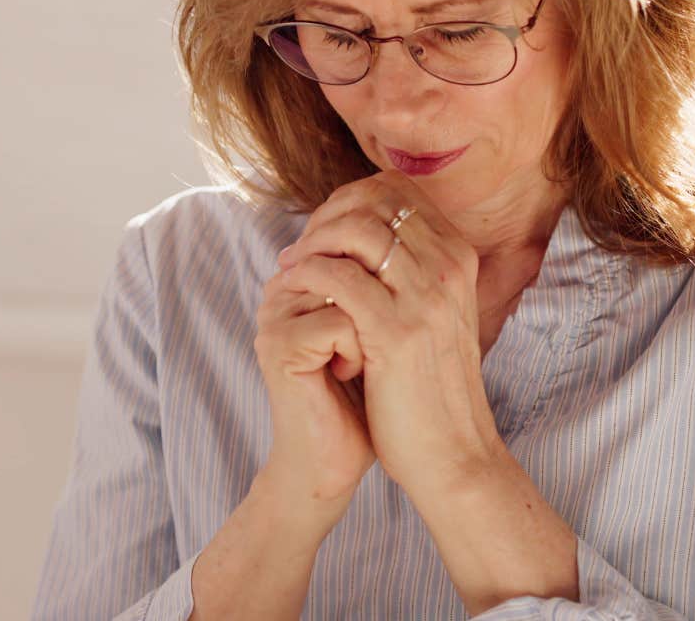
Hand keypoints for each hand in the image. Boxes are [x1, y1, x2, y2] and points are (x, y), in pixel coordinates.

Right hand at [252, 262, 375, 507]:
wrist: (337, 461)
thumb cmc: (369, 398)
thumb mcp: (385, 325)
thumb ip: (388, 278)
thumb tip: (418, 234)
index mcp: (307, 275)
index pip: (357, 239)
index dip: (387, 281)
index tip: (386, 325)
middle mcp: (285, 286)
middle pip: (355, 260)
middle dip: (382, 303)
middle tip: (375, 346)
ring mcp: (276, 313)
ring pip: (351, 288)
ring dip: (373, 328)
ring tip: (361, 361)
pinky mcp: (278, 344)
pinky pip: (341, 324)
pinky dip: (359, 353)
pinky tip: (346, 377)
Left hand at [277, 171, 507, 496]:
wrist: (454, 454)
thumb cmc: (432, 389)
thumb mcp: (434, 316)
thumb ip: (411, 272)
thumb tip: (362, 233)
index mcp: (458, 258)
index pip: (396, 191)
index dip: (349, 199)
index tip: (322, 230)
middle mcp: (448, 268)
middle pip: (375, 200)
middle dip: (326, 215)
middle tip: (299, 247)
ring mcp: (426, 297)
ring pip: (356, 230)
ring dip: (313, 242)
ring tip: (291, 268)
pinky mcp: (396, 331)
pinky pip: (338, 277)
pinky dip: (307, 274)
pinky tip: (293, 290)